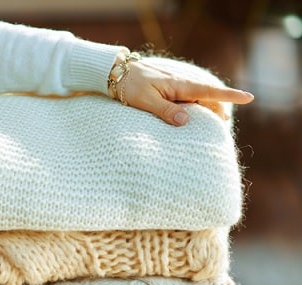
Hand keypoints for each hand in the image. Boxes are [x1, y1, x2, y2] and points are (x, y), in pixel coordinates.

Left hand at [119, 59, 253, 125]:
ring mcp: (178, 88)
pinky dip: (196, 110)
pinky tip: (194, 120)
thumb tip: (185, 121)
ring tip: (212, 128)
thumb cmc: (130, 86)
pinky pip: (189, 101)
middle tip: (221, 129)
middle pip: (209, 100)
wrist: (118, 72)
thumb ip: (164, 110)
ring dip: (207, 112)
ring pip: (200, 101)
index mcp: (179, 86)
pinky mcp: (171, 92)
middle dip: (218, 112)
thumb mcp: (145, 100)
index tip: (249, 98)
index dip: (230, 96)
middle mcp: (182, 85)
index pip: (210, 92)